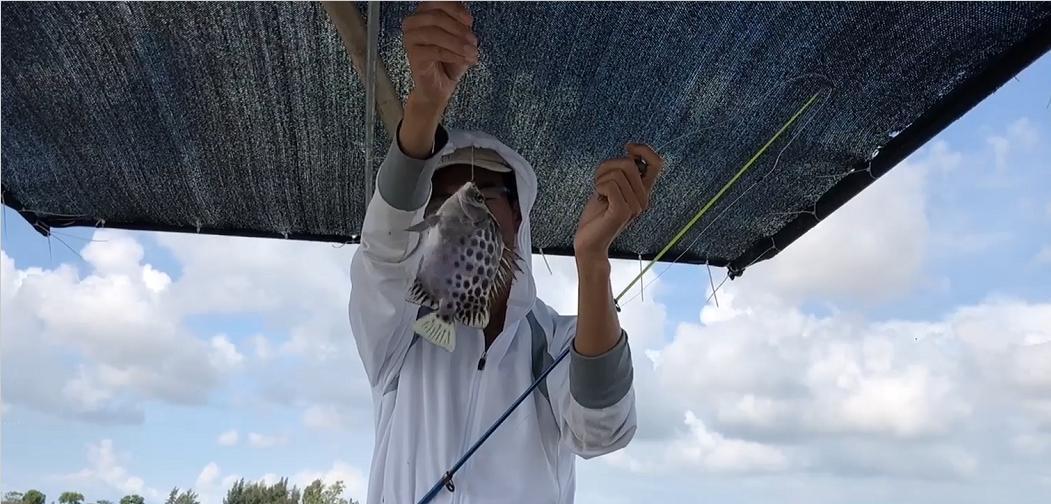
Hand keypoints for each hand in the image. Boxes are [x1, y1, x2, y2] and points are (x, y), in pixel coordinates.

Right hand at [402, 1, 478, 106]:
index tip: (469, 20)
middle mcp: (413, 23)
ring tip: (472, 53)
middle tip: (474, 42)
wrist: (439, 86)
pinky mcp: (412, 55)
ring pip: (435, 33)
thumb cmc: (448, 61)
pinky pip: (435, 51)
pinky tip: (464, 60)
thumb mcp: (459, 38)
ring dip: (458, 43)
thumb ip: (461, 23)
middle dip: (459, 29)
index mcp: (424, 14)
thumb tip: (467, 17)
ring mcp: (410, 39)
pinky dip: (453, 55)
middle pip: (436, 17)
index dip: (455, 9)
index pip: (437, 2)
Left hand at [574, 143, 663, 260]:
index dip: (645, 150)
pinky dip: (599, 187)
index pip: (657, 163)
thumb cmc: (597, 214)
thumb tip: (630, 152)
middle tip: (600, 183)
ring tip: (599, 194)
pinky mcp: (622, 212)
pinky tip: (599, 198)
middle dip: (607, 166)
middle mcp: (643, 199)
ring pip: (617, 173)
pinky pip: (610, 185)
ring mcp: (634, 206)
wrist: (589, 243)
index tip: (628, 148)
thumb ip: (621, 171)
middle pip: (629, 163)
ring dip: (601, 179)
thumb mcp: (609, 187)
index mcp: (643, 192)